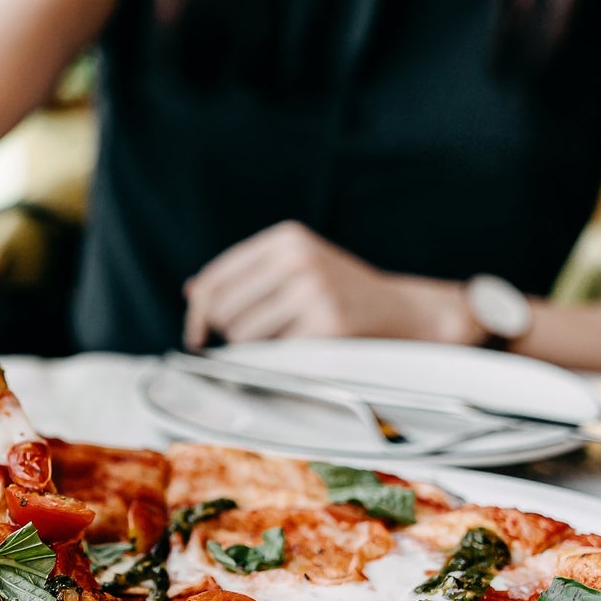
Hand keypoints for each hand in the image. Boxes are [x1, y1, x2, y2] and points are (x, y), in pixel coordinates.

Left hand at [181, 221, 481, 349]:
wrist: (407, 312)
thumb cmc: (343, 294)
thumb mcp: (298, 266)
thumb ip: (248, 275)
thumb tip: (194, 290)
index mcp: (286, 239)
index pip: (217, 278)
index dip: (199, 311)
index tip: (196, 334)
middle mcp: (298, 259)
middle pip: (224, 311)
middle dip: (231, 333)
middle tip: (262, 339)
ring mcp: (313, 291)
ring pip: (244, 336)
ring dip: (257, 350)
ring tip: (289, 340)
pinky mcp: (326, 325)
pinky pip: (274, 355)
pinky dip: (279, 361)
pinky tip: (303, 351)